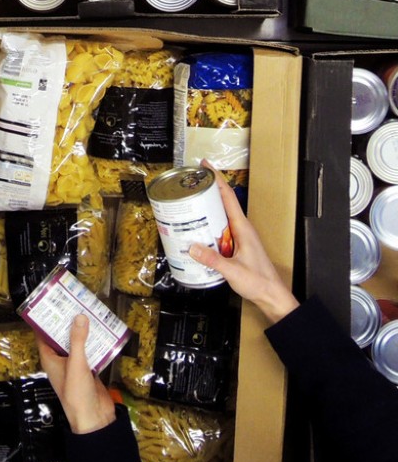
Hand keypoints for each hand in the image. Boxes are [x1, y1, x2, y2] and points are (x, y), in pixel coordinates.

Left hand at [37, 315, 116, 434]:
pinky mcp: (88, 370)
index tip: (51, 303)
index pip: (42, 335)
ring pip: (76, 343)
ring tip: (89, 312)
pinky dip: (94, 342)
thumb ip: (77, 340)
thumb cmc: (76, 392)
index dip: (45, 320)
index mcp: (50, 359)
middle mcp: (60, 360)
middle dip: (67, 322)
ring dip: (82, 331)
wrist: (94, 418)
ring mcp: (74, 365)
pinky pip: (89, 351)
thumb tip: (79, 316)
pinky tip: (102, 331)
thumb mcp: (75, 363)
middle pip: (61, 337)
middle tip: (74, 303)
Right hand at [187, 165, 298, 324]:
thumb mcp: (233, 271)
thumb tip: (191, 246)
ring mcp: (239, 236)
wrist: (272, 296)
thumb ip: (213, 260)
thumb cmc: (259, 282)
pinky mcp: (236, 245)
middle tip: (190, 182)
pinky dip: (208, 223)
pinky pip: (220, 228)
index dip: (216, 179)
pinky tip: (197, 229)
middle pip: (223, 202)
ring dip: (207, 206)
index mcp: (243, 228)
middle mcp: (241, 228)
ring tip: (189, 201)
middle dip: (208, 189)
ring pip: (221, 215)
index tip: (205, 166)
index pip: (228, 197)